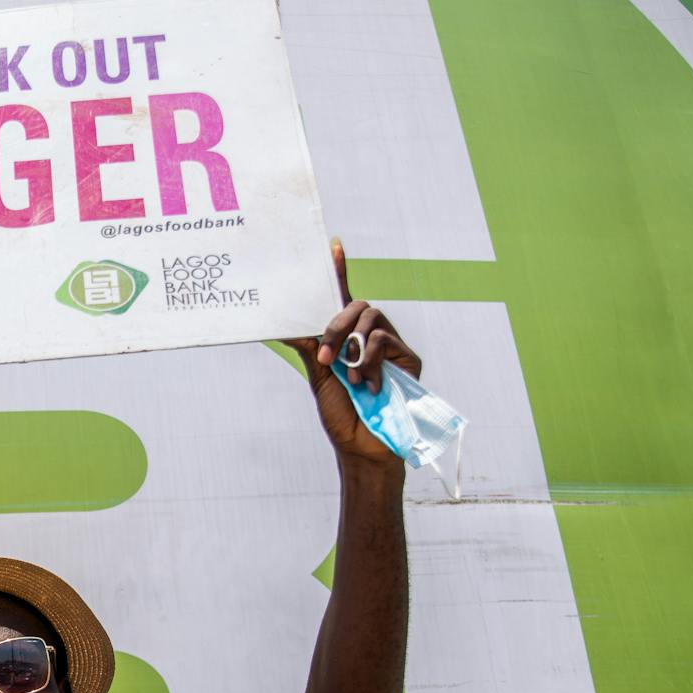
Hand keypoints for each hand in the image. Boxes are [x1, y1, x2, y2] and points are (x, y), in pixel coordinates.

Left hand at [284, 238, 421, 467]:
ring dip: (351, 343)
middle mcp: (368, 337)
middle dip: (336, 324)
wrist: (363, 447)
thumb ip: (309, 346)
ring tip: (348, 374)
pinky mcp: (407, 357)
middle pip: (355, 304)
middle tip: (326, 355)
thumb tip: (285, 324)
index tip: (333, 245)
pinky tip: (368, 383)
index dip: (340, 272)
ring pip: (370, 316)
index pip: (342, 299)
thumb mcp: (319, 378)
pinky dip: (369, 359)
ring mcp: (389, 346)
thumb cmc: (342, 416)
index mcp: (345, 340)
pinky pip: (383, 338)